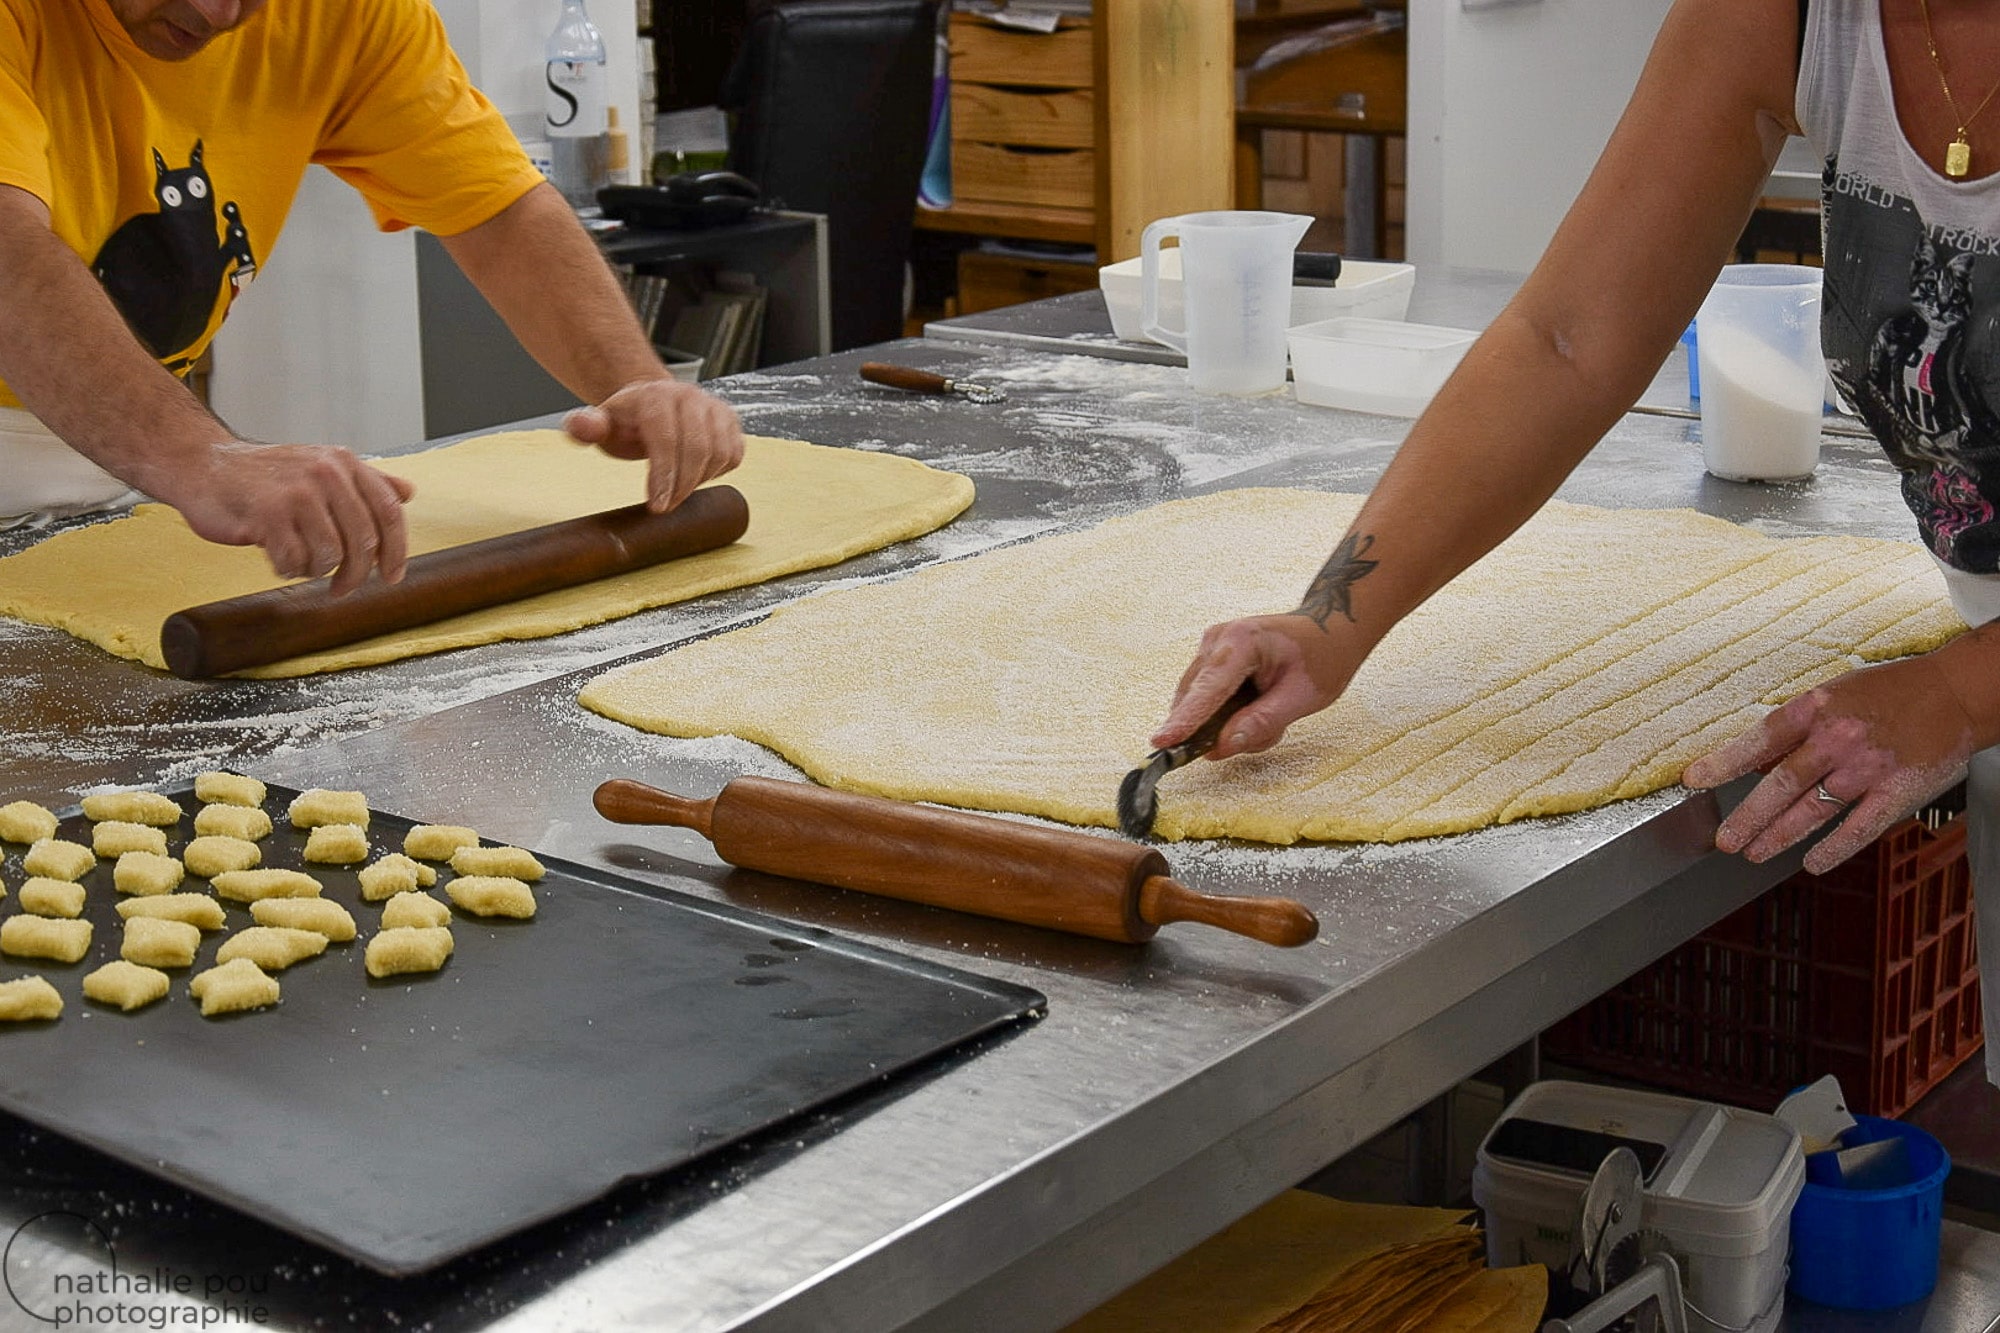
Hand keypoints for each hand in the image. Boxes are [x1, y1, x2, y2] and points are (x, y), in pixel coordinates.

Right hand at [173, 441, 414, 595]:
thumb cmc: (263, 476)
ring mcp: (297, 493)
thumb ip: (364, 482)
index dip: (396, 551)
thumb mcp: (319, 466)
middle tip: (341, 589)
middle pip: (363, 541)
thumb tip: (408, 493)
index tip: (392, 577)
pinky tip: (275, 554)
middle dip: (355, 575)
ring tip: (297, 556)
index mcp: (344, 463)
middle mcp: (326, 473)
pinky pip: (295, 561)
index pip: (388, 512)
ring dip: (314, 569)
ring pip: (330, 555)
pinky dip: (287, 568)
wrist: (202, 466)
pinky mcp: (268, 515)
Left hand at [564, 377, 743, 512]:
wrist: (652, 404)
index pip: (666, 439)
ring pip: (719, 453)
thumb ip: (586, 426)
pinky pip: (734, 454)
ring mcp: (714, 407)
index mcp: (656, 396)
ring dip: (700, 480)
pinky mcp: (731, 421)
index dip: (664, 476)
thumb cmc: (627, 421)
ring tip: (678, 490)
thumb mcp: (601, 424)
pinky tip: (697, 476)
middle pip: (697, 448)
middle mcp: (690, 396)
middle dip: (683, 485)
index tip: (657, 505)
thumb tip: (581, 424)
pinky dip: (718, 472)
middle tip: (666, 506)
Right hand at [1151, 614, 1353, 758]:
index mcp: (1241, 642)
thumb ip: (1261, 722)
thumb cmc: (1323, 657)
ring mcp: (1211, 646)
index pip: (1207, 690)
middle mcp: (1217, 639)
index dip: (1185, 720)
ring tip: (1272, 713)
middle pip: (1196, 698)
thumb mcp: (1302, 697)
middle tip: (1266, 732)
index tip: (1162, 742)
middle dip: (1220, 727)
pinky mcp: (1211, 656)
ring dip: (1228, 720)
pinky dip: (1228, 711)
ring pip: (1200, 701)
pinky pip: (1207, 696)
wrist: (1331, 627)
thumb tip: (1220, 747)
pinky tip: (1259, 705)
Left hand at [1681, 656, 1974, 874]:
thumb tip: (1758, 763)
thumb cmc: (1889, 691)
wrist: (1954, 692)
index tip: (1694, 780)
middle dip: (1749, 816)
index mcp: (1816, 709)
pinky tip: (1812, 863)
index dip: (1723, 762)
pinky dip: (1834, 848)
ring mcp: (1868, 766)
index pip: (1759, 740)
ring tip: (1753, 852)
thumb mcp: (1834, 694)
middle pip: (1782, 784)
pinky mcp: (1898, 789)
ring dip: (1779, 835)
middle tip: (1725, 840)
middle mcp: (1838, 738)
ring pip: (1814, 809)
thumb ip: (1796, 728)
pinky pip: (1859, 826)